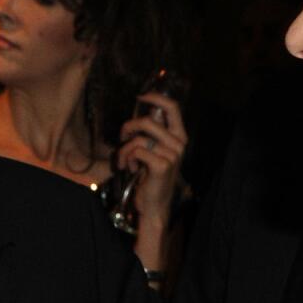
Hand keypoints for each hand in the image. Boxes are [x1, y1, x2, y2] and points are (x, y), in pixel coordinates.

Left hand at [114, 92, 187, 228]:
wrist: (154, 205)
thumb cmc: (151, 177)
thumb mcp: (154, 151)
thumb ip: (152, 134)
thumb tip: (139, 116)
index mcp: (179, 137)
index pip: (173, 107)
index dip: (155, 98)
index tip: (140, 97)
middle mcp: (178, 144)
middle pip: (147, 121)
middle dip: (128, 128)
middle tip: (122, 138)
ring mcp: (172, 155)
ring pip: (138, 139)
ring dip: (125, 150)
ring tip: (125, 161)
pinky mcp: (162, 165)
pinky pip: (136, 151)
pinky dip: (127, 159)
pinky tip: (131, 169)